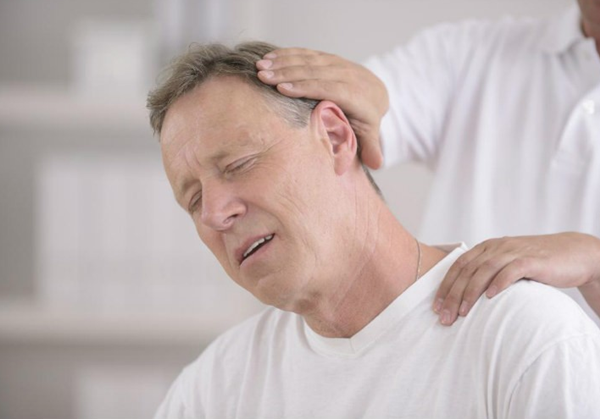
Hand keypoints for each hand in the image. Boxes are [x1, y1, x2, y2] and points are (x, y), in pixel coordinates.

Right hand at [256, 48, 387, 168]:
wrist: (375, 92)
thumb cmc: (366, 118)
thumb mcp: (370, 133)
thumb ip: (371, 147)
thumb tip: (377, 163)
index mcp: (357, 95)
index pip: (330, 88)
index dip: (306, 87)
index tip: (283, 89)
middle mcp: (347, 75)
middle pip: (315, 72)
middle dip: (287, 73)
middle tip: (263, 76)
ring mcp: (337, 64)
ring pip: (309, 61)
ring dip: (282, 62)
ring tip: (260, 66)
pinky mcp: (327, 58)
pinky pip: (307, 54)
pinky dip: (286, 54)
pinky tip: (268, 57)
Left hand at [433, 232, 599, 324]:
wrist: (573, 253)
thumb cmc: (537, 264)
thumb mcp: (506, 265)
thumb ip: (487, 274)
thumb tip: (464, 298)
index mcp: (487, 248)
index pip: (458, 266)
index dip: (445, 286)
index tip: (436, 307)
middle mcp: (497, 247)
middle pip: (467, 270)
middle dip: (453, 295)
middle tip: (444, 317)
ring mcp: (514, 252)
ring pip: (484, 270)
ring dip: (470, 292)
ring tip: (462, 313)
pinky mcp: (532, 260)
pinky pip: (511, 270)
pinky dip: (499, 283)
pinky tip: (490, 298)